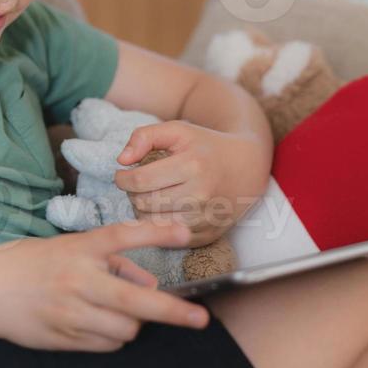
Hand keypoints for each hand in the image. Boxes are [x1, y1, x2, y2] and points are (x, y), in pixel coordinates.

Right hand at [0, 220, 210, 351]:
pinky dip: (112, 336)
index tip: (185, 234)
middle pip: (135, 299)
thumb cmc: (35, 265)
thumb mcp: (72, 251)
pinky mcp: (65, 336)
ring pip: (125, 328)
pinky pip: (107, 344)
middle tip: (201, 319)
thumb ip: (114, 263)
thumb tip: (152, 284)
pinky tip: (96, 323)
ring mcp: (71, 311)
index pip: (123, 236)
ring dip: (133, 323)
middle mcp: (78, 279)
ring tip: (116, 310)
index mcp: (80, 249)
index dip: (156, 234)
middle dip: (172, 312)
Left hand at [114, 120, 268, 245]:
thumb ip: (144, 136)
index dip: (122, 178)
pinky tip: (164, 209)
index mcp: (192, 166)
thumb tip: (121, 160)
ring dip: (142, 210)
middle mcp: (200, 196)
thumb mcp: (177, 130)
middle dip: (132, 193)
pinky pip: (167, 237)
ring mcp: (205, 219)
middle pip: (144, 203)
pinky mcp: (206, 236)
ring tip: (149, 194)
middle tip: (138, 184)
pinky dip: (158, 224)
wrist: (247, 167)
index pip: (140, 180)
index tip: (122, 174)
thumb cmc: (206, 147)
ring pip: (151, 223)